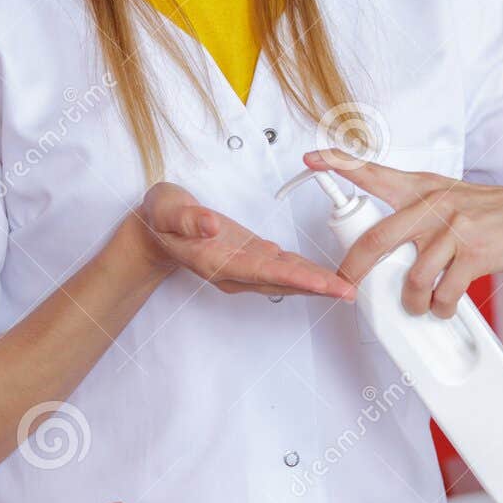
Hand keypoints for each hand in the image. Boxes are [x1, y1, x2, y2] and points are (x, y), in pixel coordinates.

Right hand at [132, 181, 356, 299]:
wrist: (155, 230)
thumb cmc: (161, 219)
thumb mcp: (166, 210)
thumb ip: (187, 219)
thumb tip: (210, 225)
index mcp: (216, 261)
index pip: (262, 271)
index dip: (294, 277)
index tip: (320, 283)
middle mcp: (234, 270)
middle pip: (282, 281)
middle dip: (316, 287)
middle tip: (347, 292)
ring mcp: (244, 266)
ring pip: (286, 277)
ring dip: (316, 283)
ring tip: (345, 287)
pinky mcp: (252, 256)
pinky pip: (284, 268)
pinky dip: (307, 272)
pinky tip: (326, 275)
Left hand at [303, 148, 502, 316]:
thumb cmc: (491, 212)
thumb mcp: (450, 197)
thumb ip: (415, 212)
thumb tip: (382, 244)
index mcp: (422, 188)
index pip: (373, 172)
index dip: (339, 163)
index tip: (312, 158)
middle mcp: (434, 204)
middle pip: (377, 240)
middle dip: (355, 270)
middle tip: (348, 285)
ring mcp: (454, 228)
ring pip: (412, 278)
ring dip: (412, 302)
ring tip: (418, 305)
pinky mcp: (474, 253)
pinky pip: (444, 292)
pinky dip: (440, 307)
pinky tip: (444, 305)